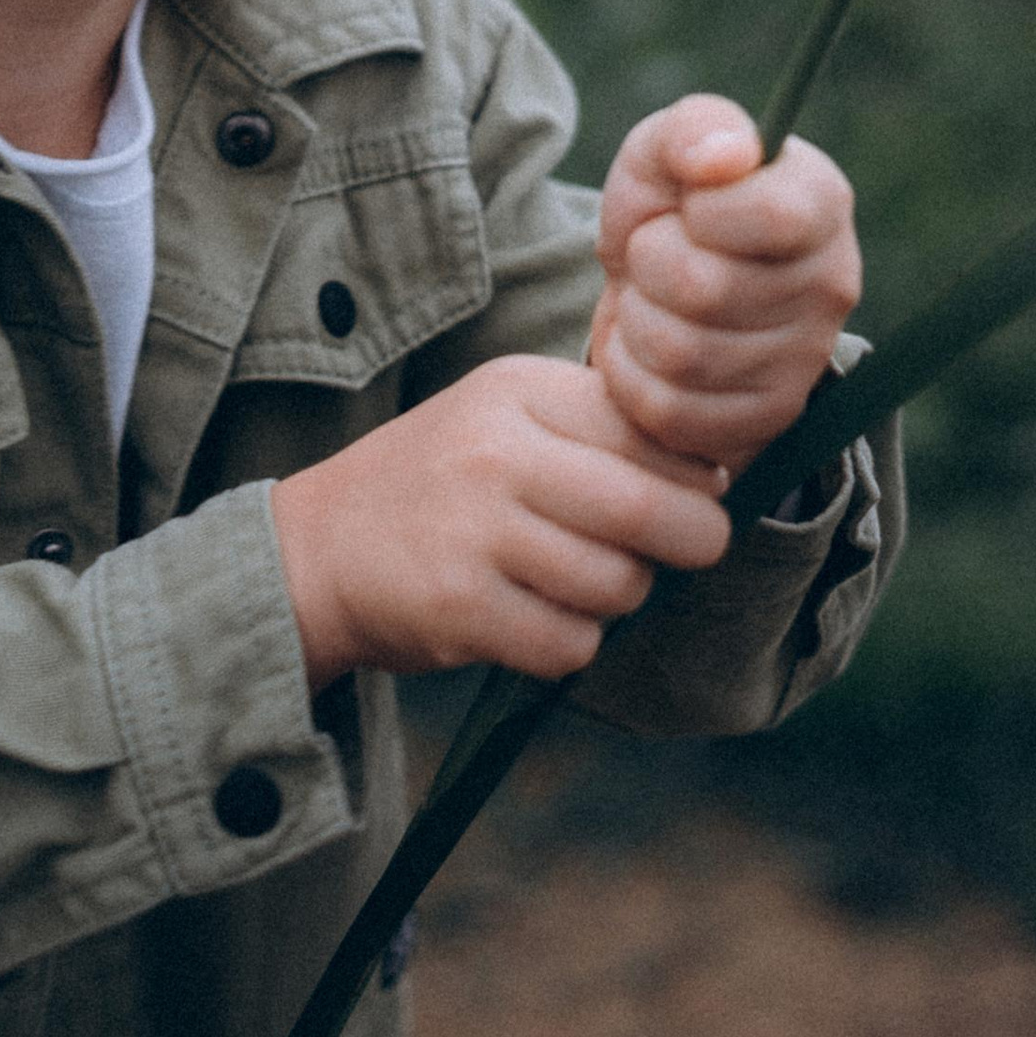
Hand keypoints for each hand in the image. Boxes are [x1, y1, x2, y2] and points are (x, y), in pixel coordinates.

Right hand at [269, 357, 731, 688]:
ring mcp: (476, 532)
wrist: (318, 547)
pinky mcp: (462, 607)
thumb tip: (717, 474)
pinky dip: (572, 644)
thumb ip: (599, 430)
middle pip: (647, 508)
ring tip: (582, 583)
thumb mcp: (506, 418)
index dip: (696, 473)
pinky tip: (537, 620)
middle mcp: (497, 453)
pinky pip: (570, 643)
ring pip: (617, 583)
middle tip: (694, 547)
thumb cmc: (442, 483)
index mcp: (519, 393)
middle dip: (693, 539)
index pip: (651, 431)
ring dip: (621, 597)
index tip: (697, 493)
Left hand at [588, 95, 860, 482]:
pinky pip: (671, 408)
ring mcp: (804, 361)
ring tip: (653, 298)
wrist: (653, 288)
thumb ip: (694, 128)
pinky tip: (650, 347)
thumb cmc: (670, 206)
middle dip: (650, 264)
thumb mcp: (665, 150)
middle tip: (655, 254)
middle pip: (706, 289)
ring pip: (682, 353)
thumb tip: (724, 156)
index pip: (771, 217)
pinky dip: (635, 375)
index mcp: (821, 202)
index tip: (689, 206)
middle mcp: (833, 284)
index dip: (702, 212)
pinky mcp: (764, 420)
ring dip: (638, 319)